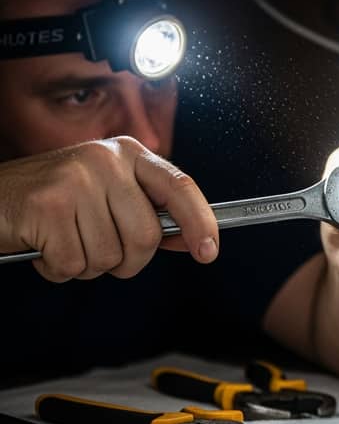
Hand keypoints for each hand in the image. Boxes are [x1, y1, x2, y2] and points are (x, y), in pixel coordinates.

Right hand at [0, 136, 218, 281]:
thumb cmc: (53, 200)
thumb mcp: (107, 195)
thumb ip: (147, 213)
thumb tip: (189, 238)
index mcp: (128, 153)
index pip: (180, 187)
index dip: (201, 222)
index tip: (208, 252)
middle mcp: (106, 161)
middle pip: (146, 236)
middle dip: (127, 260)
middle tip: (98, 251)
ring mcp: (77, 180)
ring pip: (109, 256)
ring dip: (88, 265)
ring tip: (65, 242)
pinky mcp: (49, 206)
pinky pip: (74, 264)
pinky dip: (59, 269)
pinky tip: (44, 247)